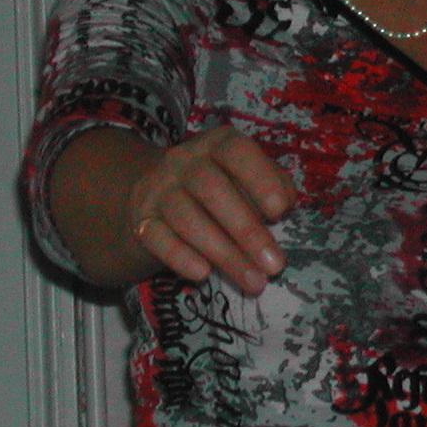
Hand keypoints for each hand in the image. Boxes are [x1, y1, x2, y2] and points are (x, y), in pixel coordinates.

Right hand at [126, 126, 294, 295]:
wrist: (159, 195)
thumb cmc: (223, 188)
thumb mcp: (249, 178)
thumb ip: (274, 185)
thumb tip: (285, 206)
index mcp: (217, 144)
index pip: (236, 150)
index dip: (259, 178)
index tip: (280, 212)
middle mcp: (183, 161)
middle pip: (211, 188)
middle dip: (247, 230)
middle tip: (274, 265)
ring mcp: (158, 189)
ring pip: (186, 217)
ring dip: (223, 253)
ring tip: (253, 282)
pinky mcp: (141, 219)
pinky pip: (156, 238)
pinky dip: (180, 257)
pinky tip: (204, 274)